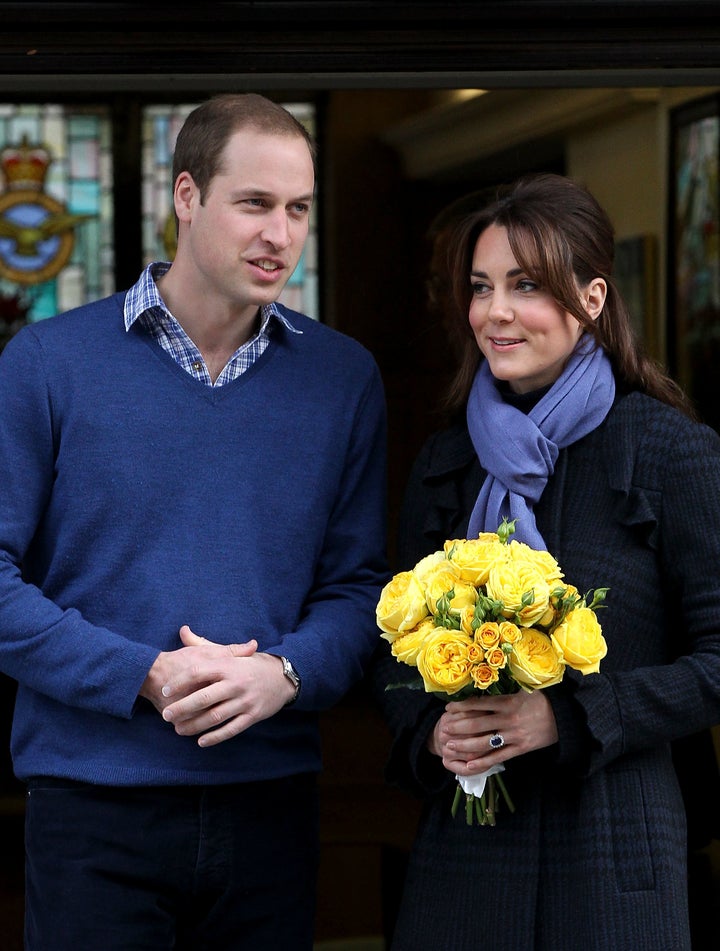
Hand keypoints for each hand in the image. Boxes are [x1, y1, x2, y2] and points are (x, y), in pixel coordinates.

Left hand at [159, 625, 295, 746]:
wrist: (283, 677)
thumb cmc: (251, 664)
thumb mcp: (230, 653)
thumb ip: (204, 644)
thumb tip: (183, 631)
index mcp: (228, 665)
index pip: (198, 672)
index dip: (179, 682)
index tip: (165, 690)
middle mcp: (236, 683)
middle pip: (204, 698)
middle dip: (182, 708)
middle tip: (166, 715)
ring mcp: (245, 700)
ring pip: (215, 716)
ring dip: (195, 725)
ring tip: (178, 729)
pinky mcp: (253, 715)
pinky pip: (231, 729)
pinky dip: (215, 737)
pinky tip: (201, 741)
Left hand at [428, 689, 557, 775]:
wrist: (566, 717)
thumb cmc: (542, 699)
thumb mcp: (524, 688)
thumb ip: (506, 689)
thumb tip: (487, 681)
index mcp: (509, 702)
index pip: (479, 704)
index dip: (461, 706)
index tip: (447, 708)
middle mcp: (509, 719)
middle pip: (477, 724)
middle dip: (458, 727)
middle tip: (443, 729)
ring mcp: (514, 736)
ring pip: (484, 743)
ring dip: (464, 745)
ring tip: (449, 746)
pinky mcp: (521, 749)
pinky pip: (499, 757)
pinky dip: (483, 762)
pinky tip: (469, 764)